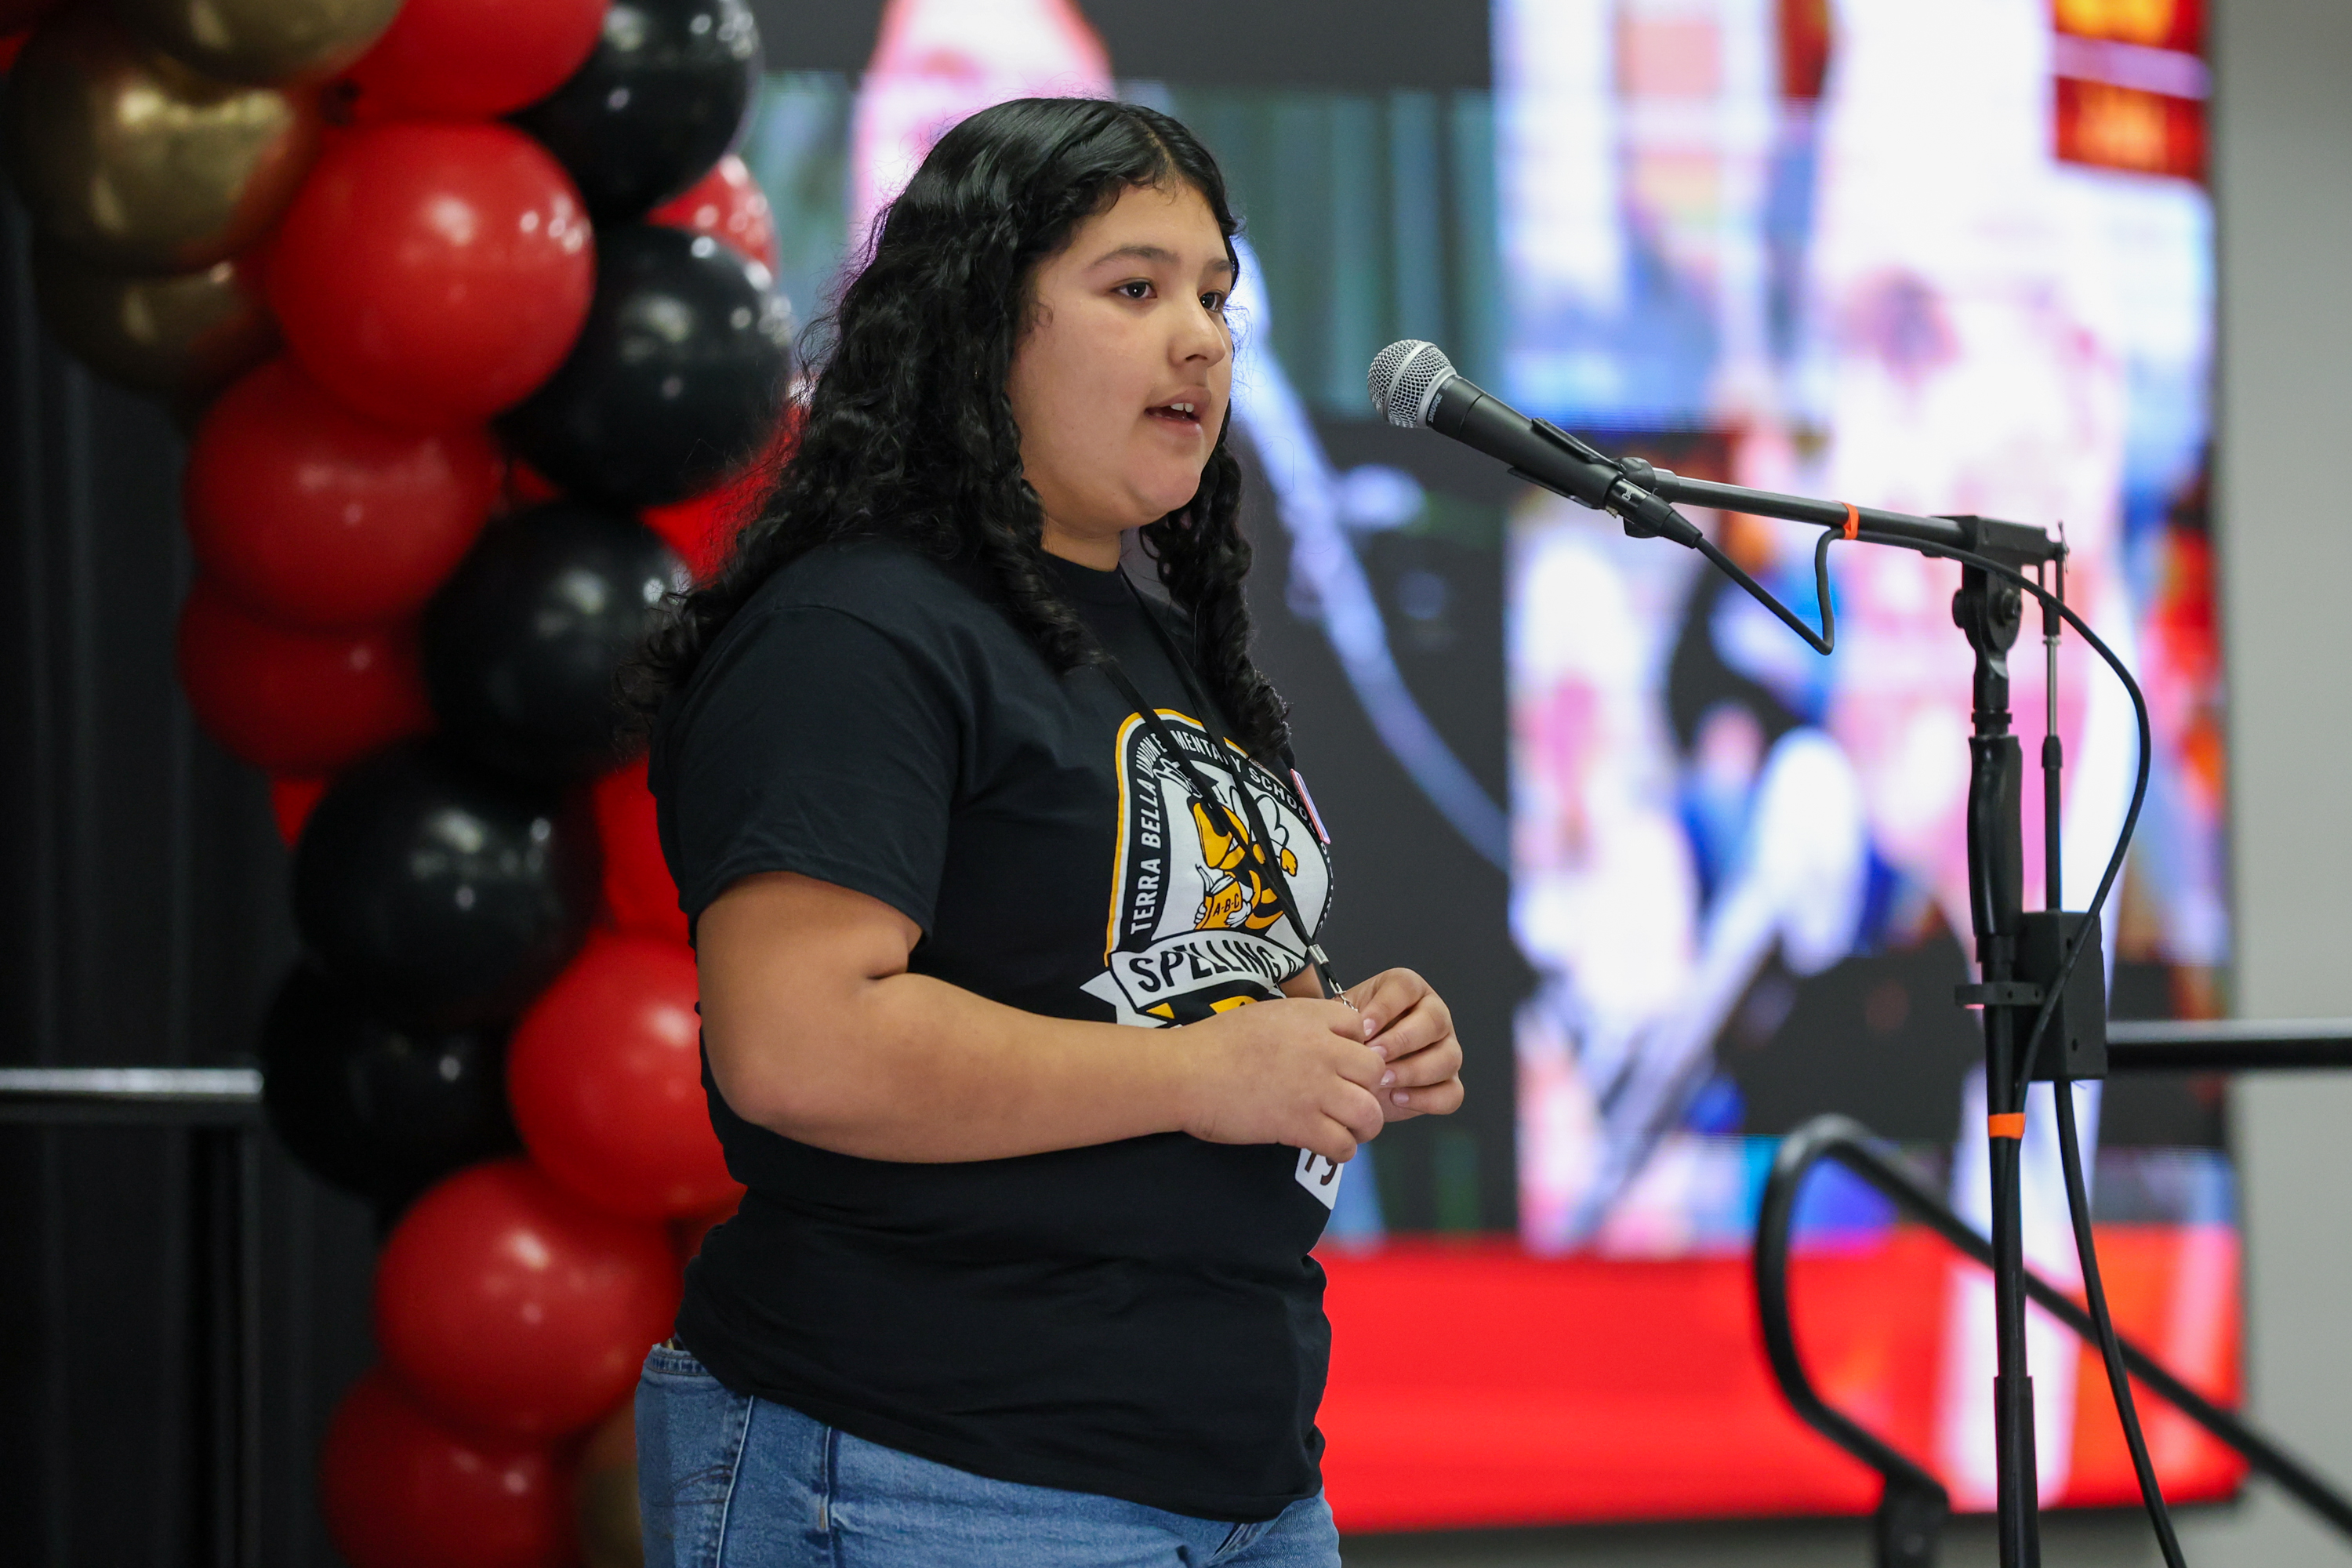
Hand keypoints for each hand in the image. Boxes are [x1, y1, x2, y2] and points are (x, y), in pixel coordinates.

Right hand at [1178, 998, 1389, 1165]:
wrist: (1186, 1072)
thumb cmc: (1215, 1043)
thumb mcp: (1265, 1014)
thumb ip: (1299, 1023)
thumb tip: (1319, 1039)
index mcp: (1311, 1017)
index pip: (1362, 1030)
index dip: (1355, 1049)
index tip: (1340, 1065)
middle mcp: (1322, 1050)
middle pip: (1376, 1071)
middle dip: (1368, 1088)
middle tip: (1350, 1101)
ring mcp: (1315, 1089)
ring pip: (1370, 1112)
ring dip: (1363, 1125)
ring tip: (1347, 1129)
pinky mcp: (1301, 1124)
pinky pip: (1344, 1144)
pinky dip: (1340, 1150)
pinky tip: (1325, 1147)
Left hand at [1343, 968, 1464, 1122]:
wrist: (1353, 1069)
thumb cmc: (1349, 1037)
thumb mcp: (1343, 1020)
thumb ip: (1348, 1020)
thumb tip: (1356, 1036)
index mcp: (1409, 990)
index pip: (1406, 987)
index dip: (1385, 1007)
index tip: (1362, 1027)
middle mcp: (1434, 1015)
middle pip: (1434, 1020)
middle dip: (1402, 1040)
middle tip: (1373, 1055)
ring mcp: (1447, 1049)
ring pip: (1449, 1057)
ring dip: (1414, 1071)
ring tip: (1382, 1079)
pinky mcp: (1448, 1083)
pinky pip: (1451, 1094)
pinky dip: (1425, 1099)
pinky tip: (1396, 1098)